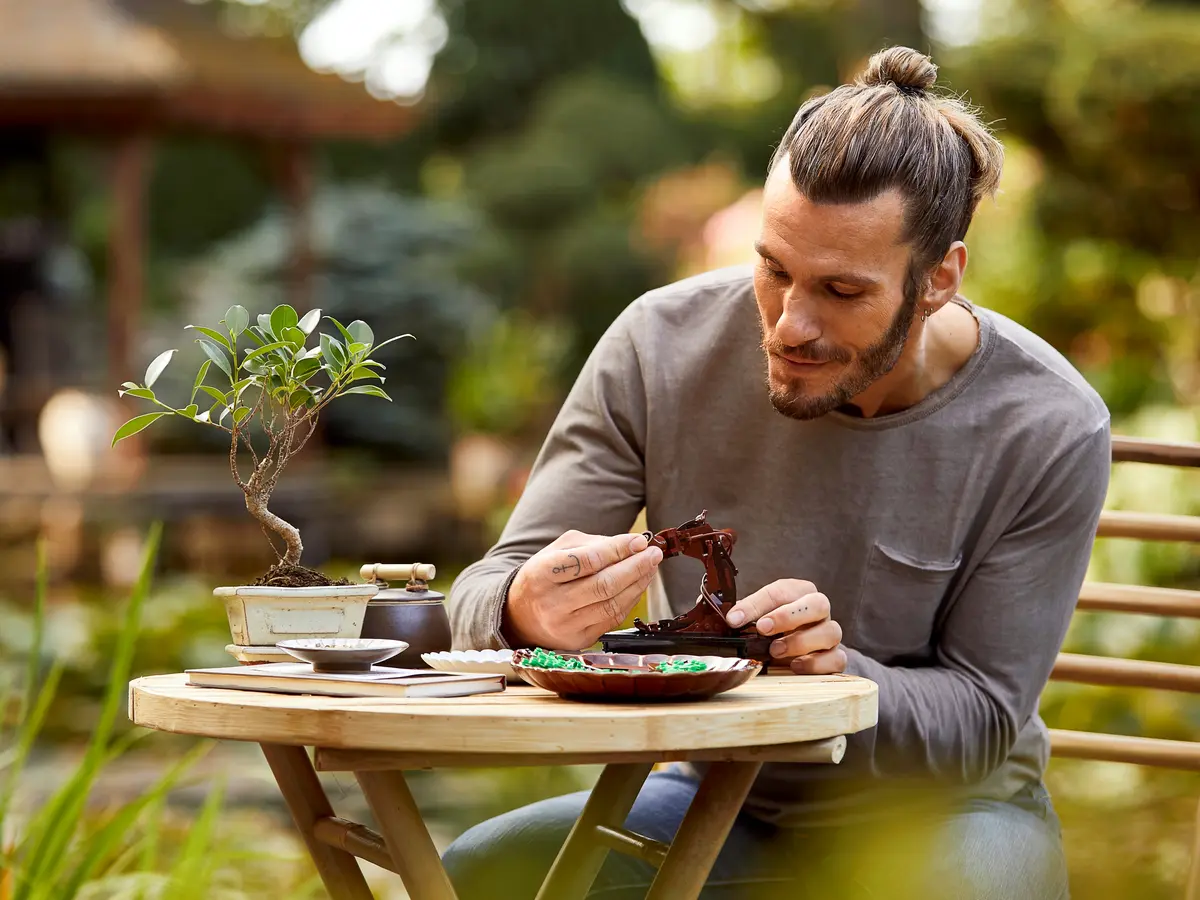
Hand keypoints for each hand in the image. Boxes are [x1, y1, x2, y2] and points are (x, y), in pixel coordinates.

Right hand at [504, 531, 663, 649]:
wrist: (520, 615)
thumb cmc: (544, 576)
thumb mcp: (556, 550)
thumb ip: (591, 544)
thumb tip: (631, 544)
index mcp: (541, 574)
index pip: (586, 562)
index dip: (617, 550)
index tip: (640, 541)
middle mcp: (552, 604)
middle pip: (603, 585)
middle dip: (635, 567)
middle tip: (654, 553)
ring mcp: (566, 626)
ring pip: (612, 604)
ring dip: (638, 583)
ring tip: (651, 567)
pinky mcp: (578, 640)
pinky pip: (613, 618)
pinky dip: (631, 600)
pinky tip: (639, 584)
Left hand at [726, 579, 845, 673]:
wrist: (794, 652)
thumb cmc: (772, 629)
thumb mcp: (755, 618)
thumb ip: (741, 614)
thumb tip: (723, 616)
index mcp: (799, 592)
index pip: (781, 591)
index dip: (756, 604)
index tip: (734, 619)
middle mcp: (819, 611)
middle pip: (818, 603)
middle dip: (788, 616)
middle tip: (762, 628)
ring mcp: (830, 634)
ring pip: (830, 632)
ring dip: (800, 642)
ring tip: (775, 651)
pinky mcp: (836, 657)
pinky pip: (836, 659)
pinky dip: (816, 664)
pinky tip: (794, 666)